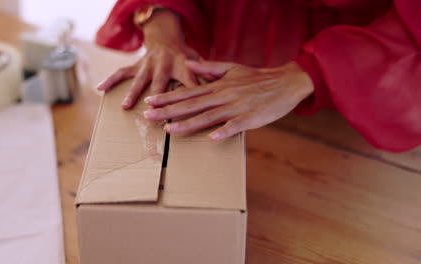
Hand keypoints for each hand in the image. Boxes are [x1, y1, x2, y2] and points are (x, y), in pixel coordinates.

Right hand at [97, 10, 198, 108]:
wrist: (166, 36)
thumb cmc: (185, 56)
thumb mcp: (198, 62)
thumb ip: (206, 76)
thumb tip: (218, 89)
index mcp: (182, 65)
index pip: (188, 82)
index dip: (189, 95)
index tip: (191, 111)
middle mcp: (163, 64)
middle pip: (159, 84)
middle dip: (156, 99)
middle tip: (153, 115)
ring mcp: (148, 64)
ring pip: (139, 79)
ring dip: (132, 93)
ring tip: (125, 106)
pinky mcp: (136, 64)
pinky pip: (122, 72)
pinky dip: (110, 79)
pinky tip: (100, 88)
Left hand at [142, 60, 313, 140]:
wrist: (285, 82)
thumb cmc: (257, 78)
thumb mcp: (232, 68)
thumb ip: (209, 68)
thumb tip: (188, 64)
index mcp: (218, 86)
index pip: (187, 92)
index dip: (168, 97)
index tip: (150, 101)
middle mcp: (223, 96)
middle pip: (191, 105)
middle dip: (168, 111)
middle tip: (148, 117)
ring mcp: (236, 107)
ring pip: (208, 116)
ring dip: (188, 123)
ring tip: (169, 130)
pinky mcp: (251, 117)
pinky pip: (236, 125)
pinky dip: (224, 131)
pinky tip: (211, 138)